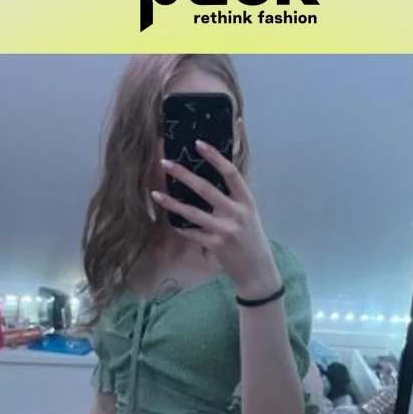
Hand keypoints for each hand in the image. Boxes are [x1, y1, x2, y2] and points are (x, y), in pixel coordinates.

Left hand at [151, 141, 280, 298]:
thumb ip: (232, 198)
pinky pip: (192, 232)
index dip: (214, 157)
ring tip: (155, 194)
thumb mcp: (248, 214)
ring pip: (193, 213)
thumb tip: (209, 177)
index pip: (230, 173)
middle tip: (165, 163)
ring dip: (172, 203)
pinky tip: (170, 221)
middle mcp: (237, 213)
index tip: (198, 144)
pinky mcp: (216, 245)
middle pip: (206, 189)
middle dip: (183, 174)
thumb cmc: (250, 238)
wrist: (257, 269)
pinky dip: (180, 227)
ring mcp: (225, 230)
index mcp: (246, 201)